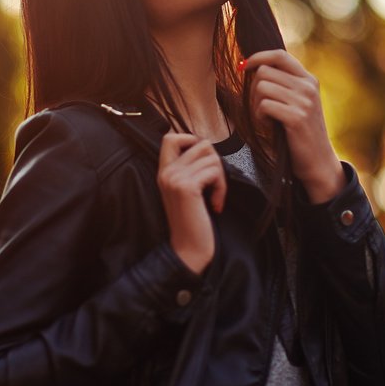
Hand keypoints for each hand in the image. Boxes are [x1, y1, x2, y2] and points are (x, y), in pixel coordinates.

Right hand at [157, 133, 226, 274]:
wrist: (188, 248)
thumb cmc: (192, 222)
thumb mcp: (185, 191)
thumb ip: (189, 169)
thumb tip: (207, 148)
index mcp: (163, 172)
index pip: (171, 137)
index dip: (192, 140)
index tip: (203, 162)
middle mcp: (166, 172)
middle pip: (201, 144)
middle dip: (215, 162)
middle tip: (214, 184)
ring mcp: (175, 178)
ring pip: (211, 157)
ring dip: (220, 177)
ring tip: (215, 196)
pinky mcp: (187, 187)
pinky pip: (215, 172)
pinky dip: (221, 188)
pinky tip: (215, 204)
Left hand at [245, 49, 345, 202]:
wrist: (317, 160)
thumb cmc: (299, 132)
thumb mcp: (297, 103)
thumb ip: (283, 85)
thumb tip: (253, 67)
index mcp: (308, 79)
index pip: (279, 55)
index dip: (258, 57)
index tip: (243, 66)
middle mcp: (308, 86)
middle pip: (264, 72)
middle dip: (253, 90)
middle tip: (260, 108)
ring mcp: (304, 101)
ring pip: (262, 88)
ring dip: (256, 105)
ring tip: (266, 119)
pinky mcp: (296, 117)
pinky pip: (264, 106)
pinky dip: (259, 118)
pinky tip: (268, 126)